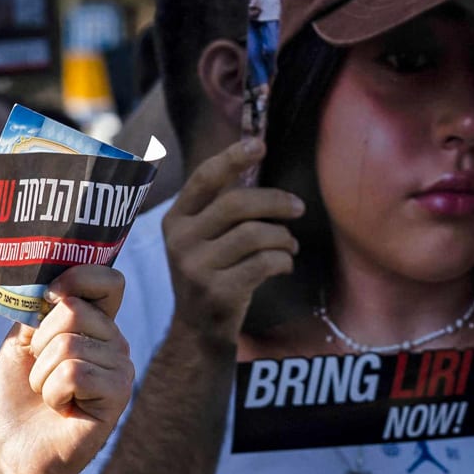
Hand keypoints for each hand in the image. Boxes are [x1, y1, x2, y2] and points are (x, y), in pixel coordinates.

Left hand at [0, 264, 133, 473]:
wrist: (12, 450)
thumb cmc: (15, 401)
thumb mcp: (18, 345)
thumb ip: (37, 312)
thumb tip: (49, 282)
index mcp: (93, 326)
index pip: (108, 281)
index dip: (79, 277)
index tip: (50, 295)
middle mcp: (113, 343)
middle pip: (75, 310)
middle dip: (40, 342)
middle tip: (40, 373)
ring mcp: (120, 369)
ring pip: (70, 343)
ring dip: (42, 373)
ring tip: (48, 395)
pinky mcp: (119, 395)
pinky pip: (75, 372)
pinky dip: (53, 391)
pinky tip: (61, 408)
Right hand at [163, 137, 301, 357]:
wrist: (198, 328)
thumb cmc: (211, 271)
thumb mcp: (201, 237)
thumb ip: (218, 205)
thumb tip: (253, 152)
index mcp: (175, 220)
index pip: (203, 180)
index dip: (231, 158)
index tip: (259, 144)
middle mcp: (180, 242)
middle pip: (236, 204)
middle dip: (276, 202)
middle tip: (298, 208)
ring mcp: (195, 269)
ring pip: (255, 234)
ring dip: (283, 237)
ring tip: (289, 245)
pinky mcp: (217, 292)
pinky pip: (264, 263)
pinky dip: (283, 261)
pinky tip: (284, 265)